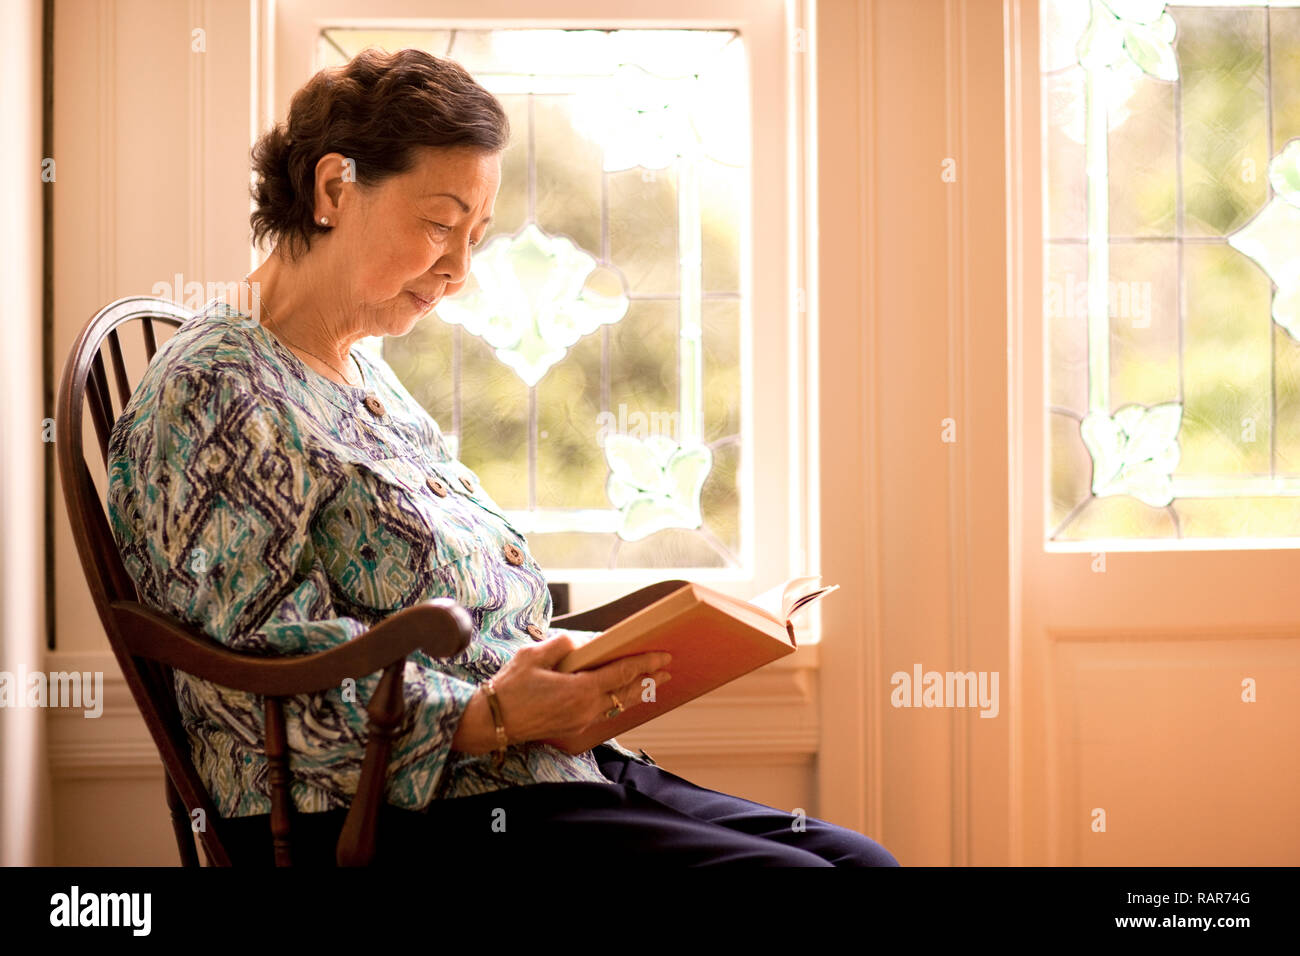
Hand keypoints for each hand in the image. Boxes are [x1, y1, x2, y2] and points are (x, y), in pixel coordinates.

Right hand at [452, 634, 671, 755]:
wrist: (492, 722)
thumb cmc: (509, 688)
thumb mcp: (533, 656)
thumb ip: (561, 646)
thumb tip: (580, 644)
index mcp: (580, 690)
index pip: (621, 674)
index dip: (644, 664)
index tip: (663, 656)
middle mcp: (586, 709)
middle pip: (626, 693)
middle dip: (649, 681)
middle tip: (667, 671)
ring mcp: (580, 722)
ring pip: (617, 706)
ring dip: (636, 693)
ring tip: (652, 684)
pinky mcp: (573, 728)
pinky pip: (604, 713)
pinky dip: (618, 702)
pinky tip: (621, 697)